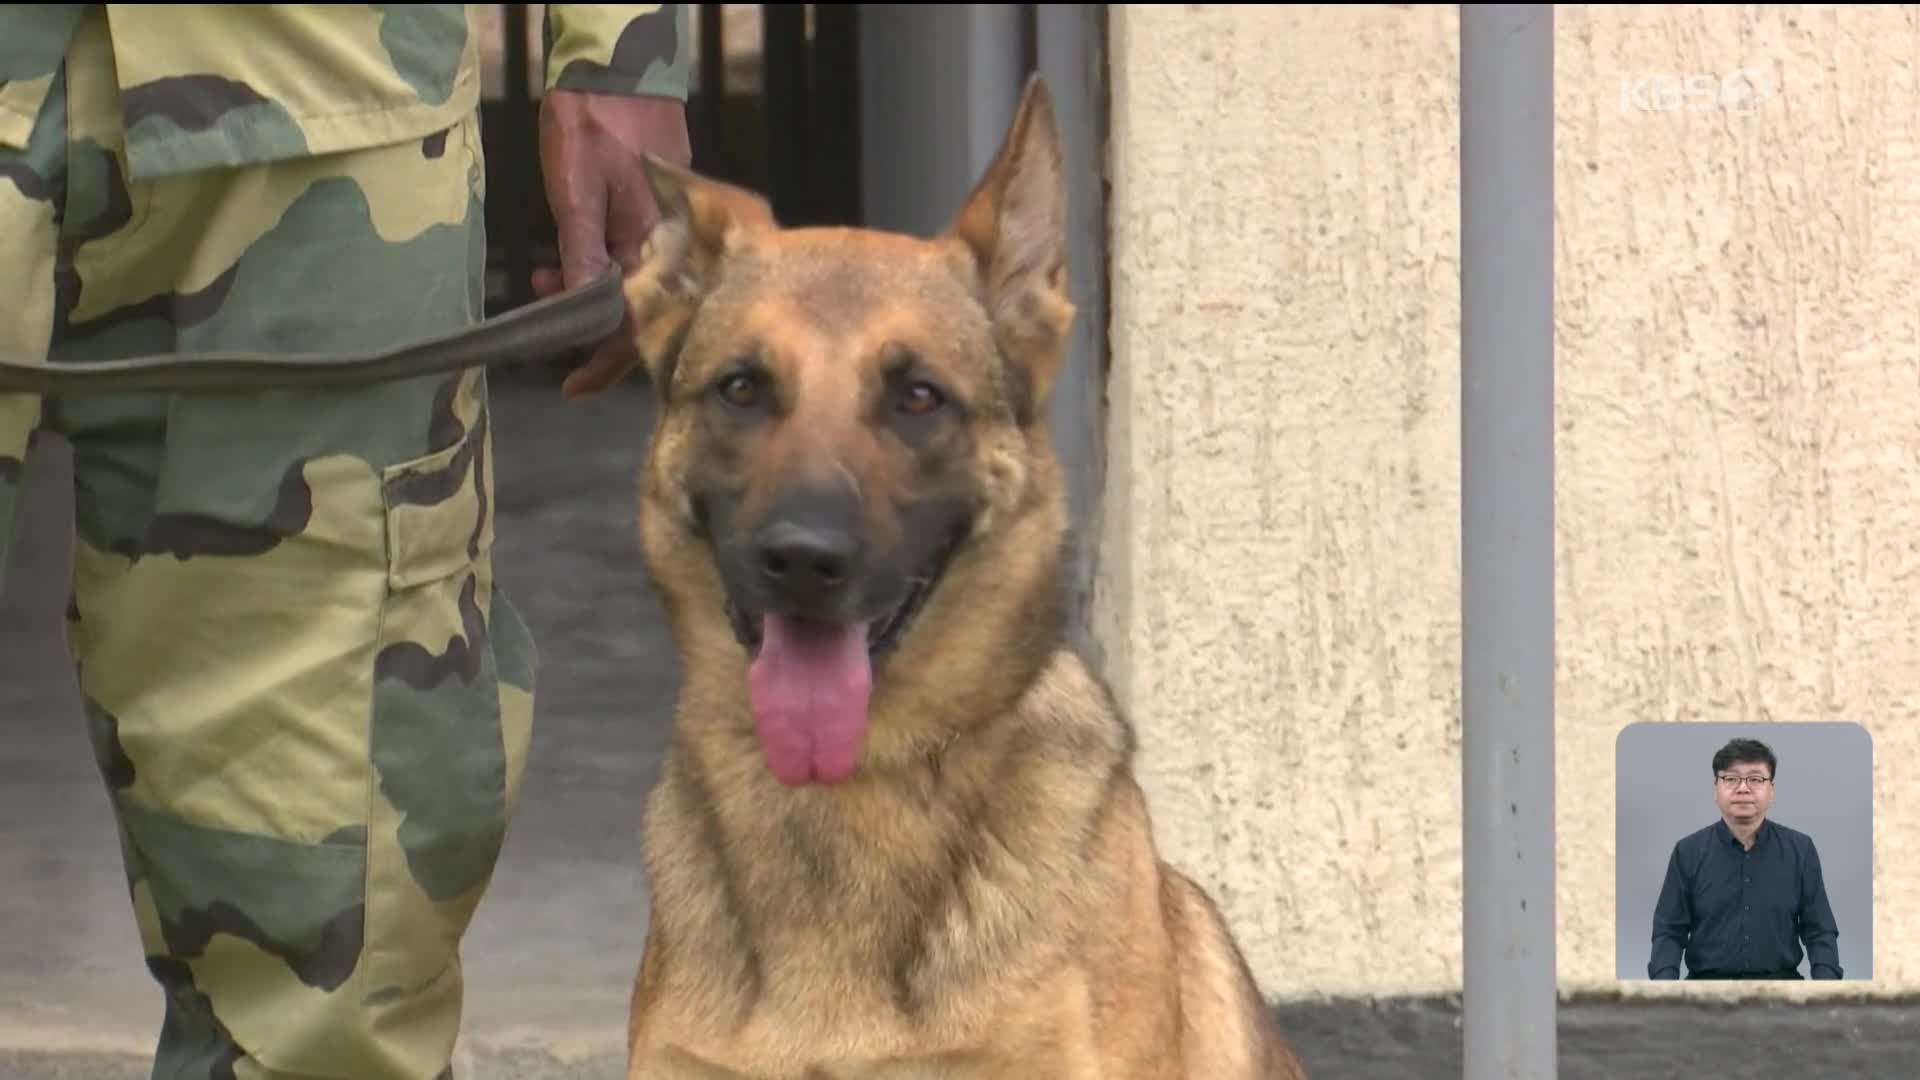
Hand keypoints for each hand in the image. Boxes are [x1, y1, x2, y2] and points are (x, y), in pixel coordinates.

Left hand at [535, 88, 691, 398]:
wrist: (616, 66)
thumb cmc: (593, 121)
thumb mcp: (575, 193)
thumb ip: (580, 255)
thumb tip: (578, 311)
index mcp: (657, 243)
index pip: (637, 324)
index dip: (605, 363)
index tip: (573, 386)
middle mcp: (674, 241)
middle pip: (643, 311)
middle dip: (592, 328)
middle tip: (550, 335)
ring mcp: (671, 225)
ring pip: (637, 283)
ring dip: (590, 293)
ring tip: (541, 280)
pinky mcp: (661, 211)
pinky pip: (638, 255)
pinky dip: (602, 265)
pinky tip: (568, 258)